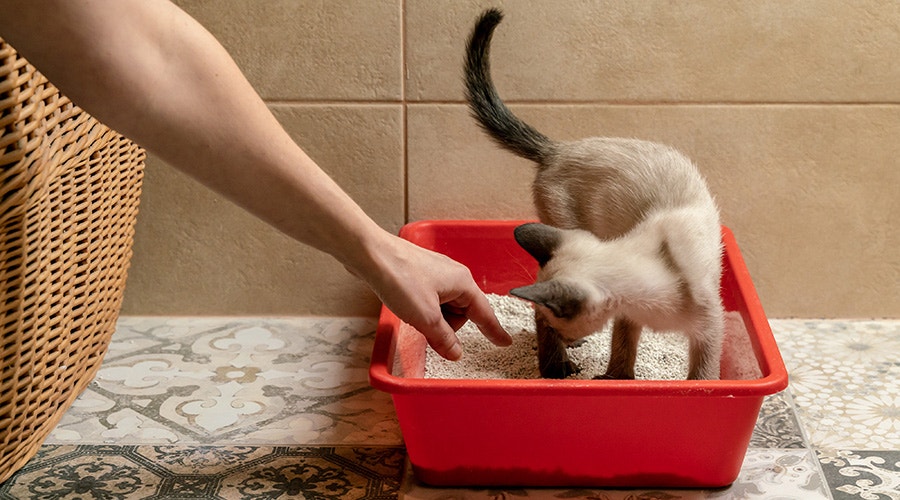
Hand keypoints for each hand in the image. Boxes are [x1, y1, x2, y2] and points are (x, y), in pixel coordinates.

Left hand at [352, 233, 511, 359]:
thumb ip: (443, 338)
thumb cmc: (399, 277)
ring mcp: (435, 274)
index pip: (484, 313)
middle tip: (426, 329)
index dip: (494, 331)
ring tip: (412, 315)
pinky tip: (407, 309)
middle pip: (461, 313)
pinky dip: (422, 310)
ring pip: (443, 307)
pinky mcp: (419, 275)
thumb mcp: (425, 317)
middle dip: (446, 326)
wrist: (370, 254)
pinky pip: (429, 300)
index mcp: (462, 283)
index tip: (505, 342)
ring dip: (431, 318)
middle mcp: (453, 276)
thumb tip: (456, 353)